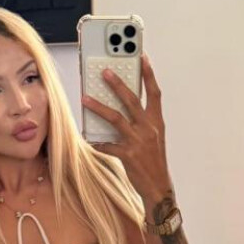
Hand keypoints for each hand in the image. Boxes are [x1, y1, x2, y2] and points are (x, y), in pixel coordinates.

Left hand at [82, 53, 172, 195]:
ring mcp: (138, 141)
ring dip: (98, 107)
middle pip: (132, 100)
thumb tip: (121, 107)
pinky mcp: (128, 155)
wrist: (158, 186)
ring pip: (116, 118)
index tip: (142, 57)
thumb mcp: (153, 137)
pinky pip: (107, 145)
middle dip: (117, 84)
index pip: (154, 93)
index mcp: (157, 122)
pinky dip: (96, 142)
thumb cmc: (153, 160)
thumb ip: (141, 121)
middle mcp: (149, 128)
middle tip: (104, 71)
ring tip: (85, 98)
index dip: (149, 74)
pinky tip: (87, 138)